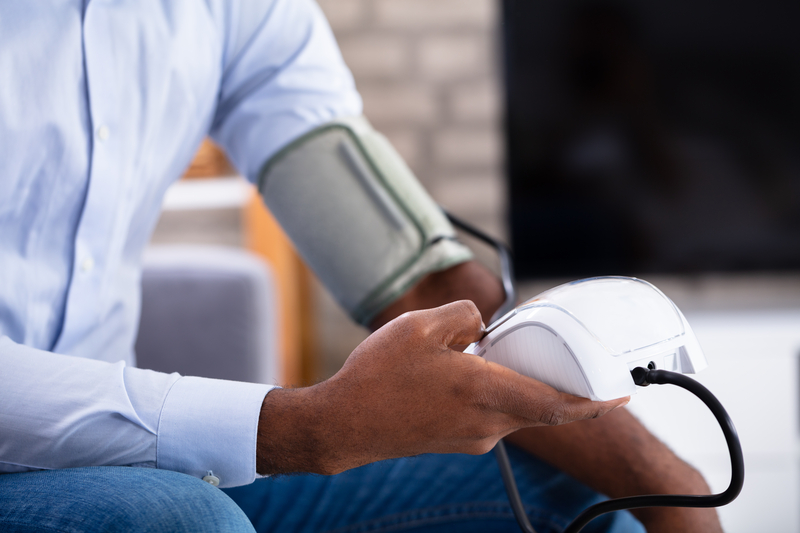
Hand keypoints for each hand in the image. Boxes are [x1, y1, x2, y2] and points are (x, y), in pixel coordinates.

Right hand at [257, 300, 627, 475]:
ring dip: (509, 383)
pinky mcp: (456, 443)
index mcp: (486, 393)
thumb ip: (464, 318)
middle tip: (552, 355)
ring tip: (476, 356)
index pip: (557, 404)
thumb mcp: (420, 326)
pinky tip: (454, 376)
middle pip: (538, 404)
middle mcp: (487, 424)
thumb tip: (481, 328)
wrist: (343, 425)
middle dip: (551, 381)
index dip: (595, 402)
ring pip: (509, 407)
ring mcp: (472, 439)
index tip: (623, 395)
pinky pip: (487, 415)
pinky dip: (488, 394)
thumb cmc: (379, 376)